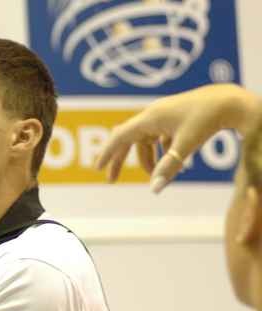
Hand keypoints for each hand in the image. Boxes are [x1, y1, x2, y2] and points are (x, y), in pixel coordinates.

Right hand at [96, 84, 261, 192]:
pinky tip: (177, 164)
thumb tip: (154, 190)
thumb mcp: (186, 146)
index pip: (120, 137)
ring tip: (155, 175)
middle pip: (128, 140)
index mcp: (150, 118)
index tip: (98, 168)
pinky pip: (159, 137)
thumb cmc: (208, 119)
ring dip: (147, 159)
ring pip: (145, 140)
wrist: (231, 100)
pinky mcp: (174, 117)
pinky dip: (162, 152)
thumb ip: (168, 167)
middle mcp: (153, 115)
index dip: (108, 153)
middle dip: (121, 160)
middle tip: (112, 180)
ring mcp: (163, 115)